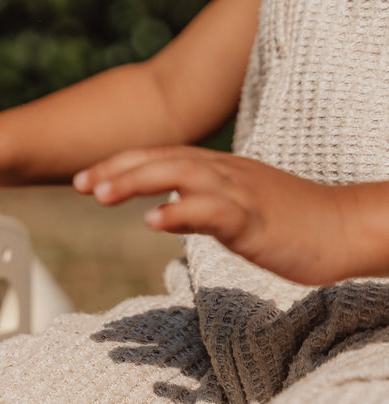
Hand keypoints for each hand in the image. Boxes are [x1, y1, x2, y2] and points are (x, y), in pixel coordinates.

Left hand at [73, 146, 361, 285]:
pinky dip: (181, 211)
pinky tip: (152, 220)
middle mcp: (225, 173)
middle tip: (78, 185)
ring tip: (100, 194)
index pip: (160, 156)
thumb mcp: (232, 211)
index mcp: (217, 170)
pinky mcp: (256, 221)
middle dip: (118, 168)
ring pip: (183, 175)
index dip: (119, 164)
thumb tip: (159, 213)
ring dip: (137, 181)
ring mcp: (241, 194)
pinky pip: (214, 211)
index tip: (81, 180)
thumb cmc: (288, 223)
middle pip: (164, 158)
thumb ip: (195, 208)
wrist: (345, 228)